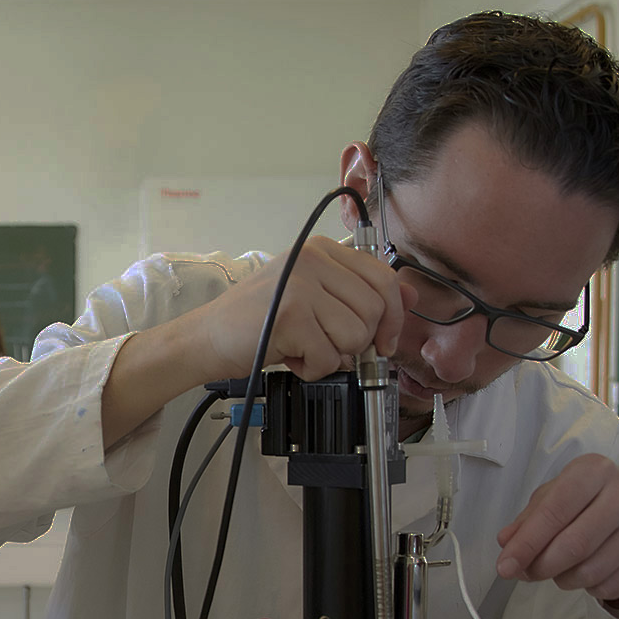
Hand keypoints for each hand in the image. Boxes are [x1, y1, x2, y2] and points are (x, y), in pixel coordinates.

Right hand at [178, 237, 403, 383]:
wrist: (207, 337)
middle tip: (330, 346)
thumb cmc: (259, 320)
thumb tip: (410, 293)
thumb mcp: (314, 297)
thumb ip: (360, 292)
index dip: (392, 317)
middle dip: (360, 341)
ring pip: (356, 336)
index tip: (382, 340)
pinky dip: (313, 369)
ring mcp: (300, 285)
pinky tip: (291, 357)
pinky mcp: (290, 316)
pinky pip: (329, 357)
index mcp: (321, 249)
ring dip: (333, 356)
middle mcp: (312, 259)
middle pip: (375, 310)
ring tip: (305, 347)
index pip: (384, 278)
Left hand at [495, 455, 618, 612]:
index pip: (554, 511)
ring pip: (588, 571)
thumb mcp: (558, 497)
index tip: (505, 566)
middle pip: (572, 546)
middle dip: (540, 567)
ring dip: (563, 579)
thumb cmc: (592, 504)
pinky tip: (588, 573)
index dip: (526, 543)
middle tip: (526, 574)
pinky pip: (607, 586)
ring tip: (559, 570)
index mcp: (593, 471)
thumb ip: (529, 519)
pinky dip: (587, 588)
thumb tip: (506, 543)